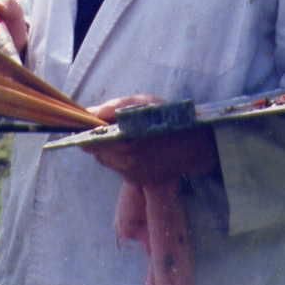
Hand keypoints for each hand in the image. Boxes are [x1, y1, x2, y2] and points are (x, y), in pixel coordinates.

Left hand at [85, 94, 219, 184]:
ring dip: (109, 150)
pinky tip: (134, 147)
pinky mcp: (140, 181)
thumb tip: (89, 113)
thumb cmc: (170, 119)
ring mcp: (134, 175)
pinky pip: (120, 169)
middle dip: (99, 141)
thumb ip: (115, 107)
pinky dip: (120, 158)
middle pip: (98, 153)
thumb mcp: (144, 103)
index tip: (86, 125)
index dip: (86, 134)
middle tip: (108, 127)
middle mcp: (128, 163)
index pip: (92, 143)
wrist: (198, 145)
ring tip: (125, 136)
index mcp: (127, 141)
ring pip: (108, 162)